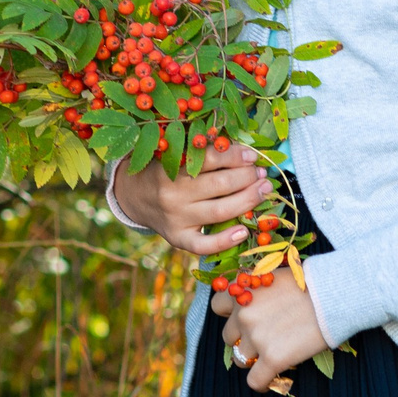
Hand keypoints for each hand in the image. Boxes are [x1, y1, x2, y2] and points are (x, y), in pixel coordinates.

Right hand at [112, 145, 271, 255]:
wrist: (134, 196)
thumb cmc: (164, 170)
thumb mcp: (175, 154)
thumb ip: (203, 151)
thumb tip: (245, 151)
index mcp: (171, 168)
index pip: (210, 159)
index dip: (236, 156)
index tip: (253, 155)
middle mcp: (173, 195)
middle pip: (220, 185)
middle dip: (247, 177)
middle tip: (262, 174)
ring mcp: (176, 219)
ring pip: (219, 212)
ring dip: (247, 201)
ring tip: (263, 191)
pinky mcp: (177, 238)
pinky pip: (203, 245)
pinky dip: (225, 240)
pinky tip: (244, 231)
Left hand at [221, 277, 328, 392]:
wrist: (336, 294)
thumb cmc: (312, 282)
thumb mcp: (276, 275)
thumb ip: (257, 290)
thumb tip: (253, 306)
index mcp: (243, 291)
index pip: (218, 306)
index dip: (231, 314)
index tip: (245, 317)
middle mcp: (244, 314)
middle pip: (229, 336)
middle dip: (244, 337)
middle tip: (266, 337)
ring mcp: (257, 337)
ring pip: (240, 359)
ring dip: (253, 359)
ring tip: (272, 355)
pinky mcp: (273, 358)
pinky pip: (255, 381)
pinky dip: (261, 383)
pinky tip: (270, 379)